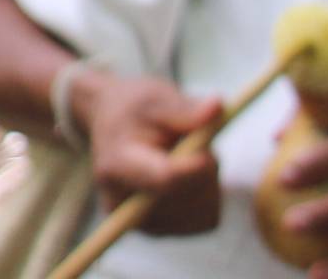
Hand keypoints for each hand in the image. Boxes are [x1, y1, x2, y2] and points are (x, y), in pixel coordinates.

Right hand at [73, 69, 225, 234]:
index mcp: (117, 166)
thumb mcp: (155, 98)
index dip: (196, 168)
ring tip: (190, 157)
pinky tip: (190, 177)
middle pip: (189, 200)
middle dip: (205, 172)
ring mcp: (140, 223)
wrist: (110, 124)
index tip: (209, 150)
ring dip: (209, 184)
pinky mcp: (158, 230)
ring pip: (203, 213)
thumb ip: (185, 108)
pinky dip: (209, 197)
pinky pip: (205, 221)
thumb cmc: (133, 109)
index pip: (165, 180)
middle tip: (199, 143)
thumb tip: (217, 107)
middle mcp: (122, 204)